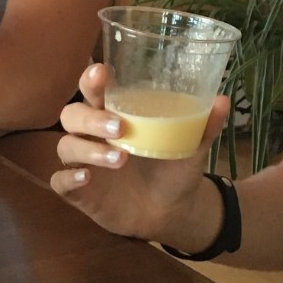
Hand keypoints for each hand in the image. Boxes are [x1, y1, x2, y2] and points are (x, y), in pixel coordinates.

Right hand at [51, 63, 231, 243]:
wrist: (173, 209)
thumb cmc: (173, 167)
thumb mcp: (192, 146)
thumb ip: (205, 126)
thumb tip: (223, 100)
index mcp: (115, 113)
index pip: (93, 90)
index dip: (91, 79)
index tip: (102, 72)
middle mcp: (93, 134)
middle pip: (72, 115)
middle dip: (92, 117)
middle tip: (120, 127)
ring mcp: (83, 162)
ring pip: (66, 145)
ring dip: (89, 149)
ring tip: (120, 158)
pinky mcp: (80, 191)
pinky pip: (60, 180)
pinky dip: (69, 177)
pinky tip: (87, 178)